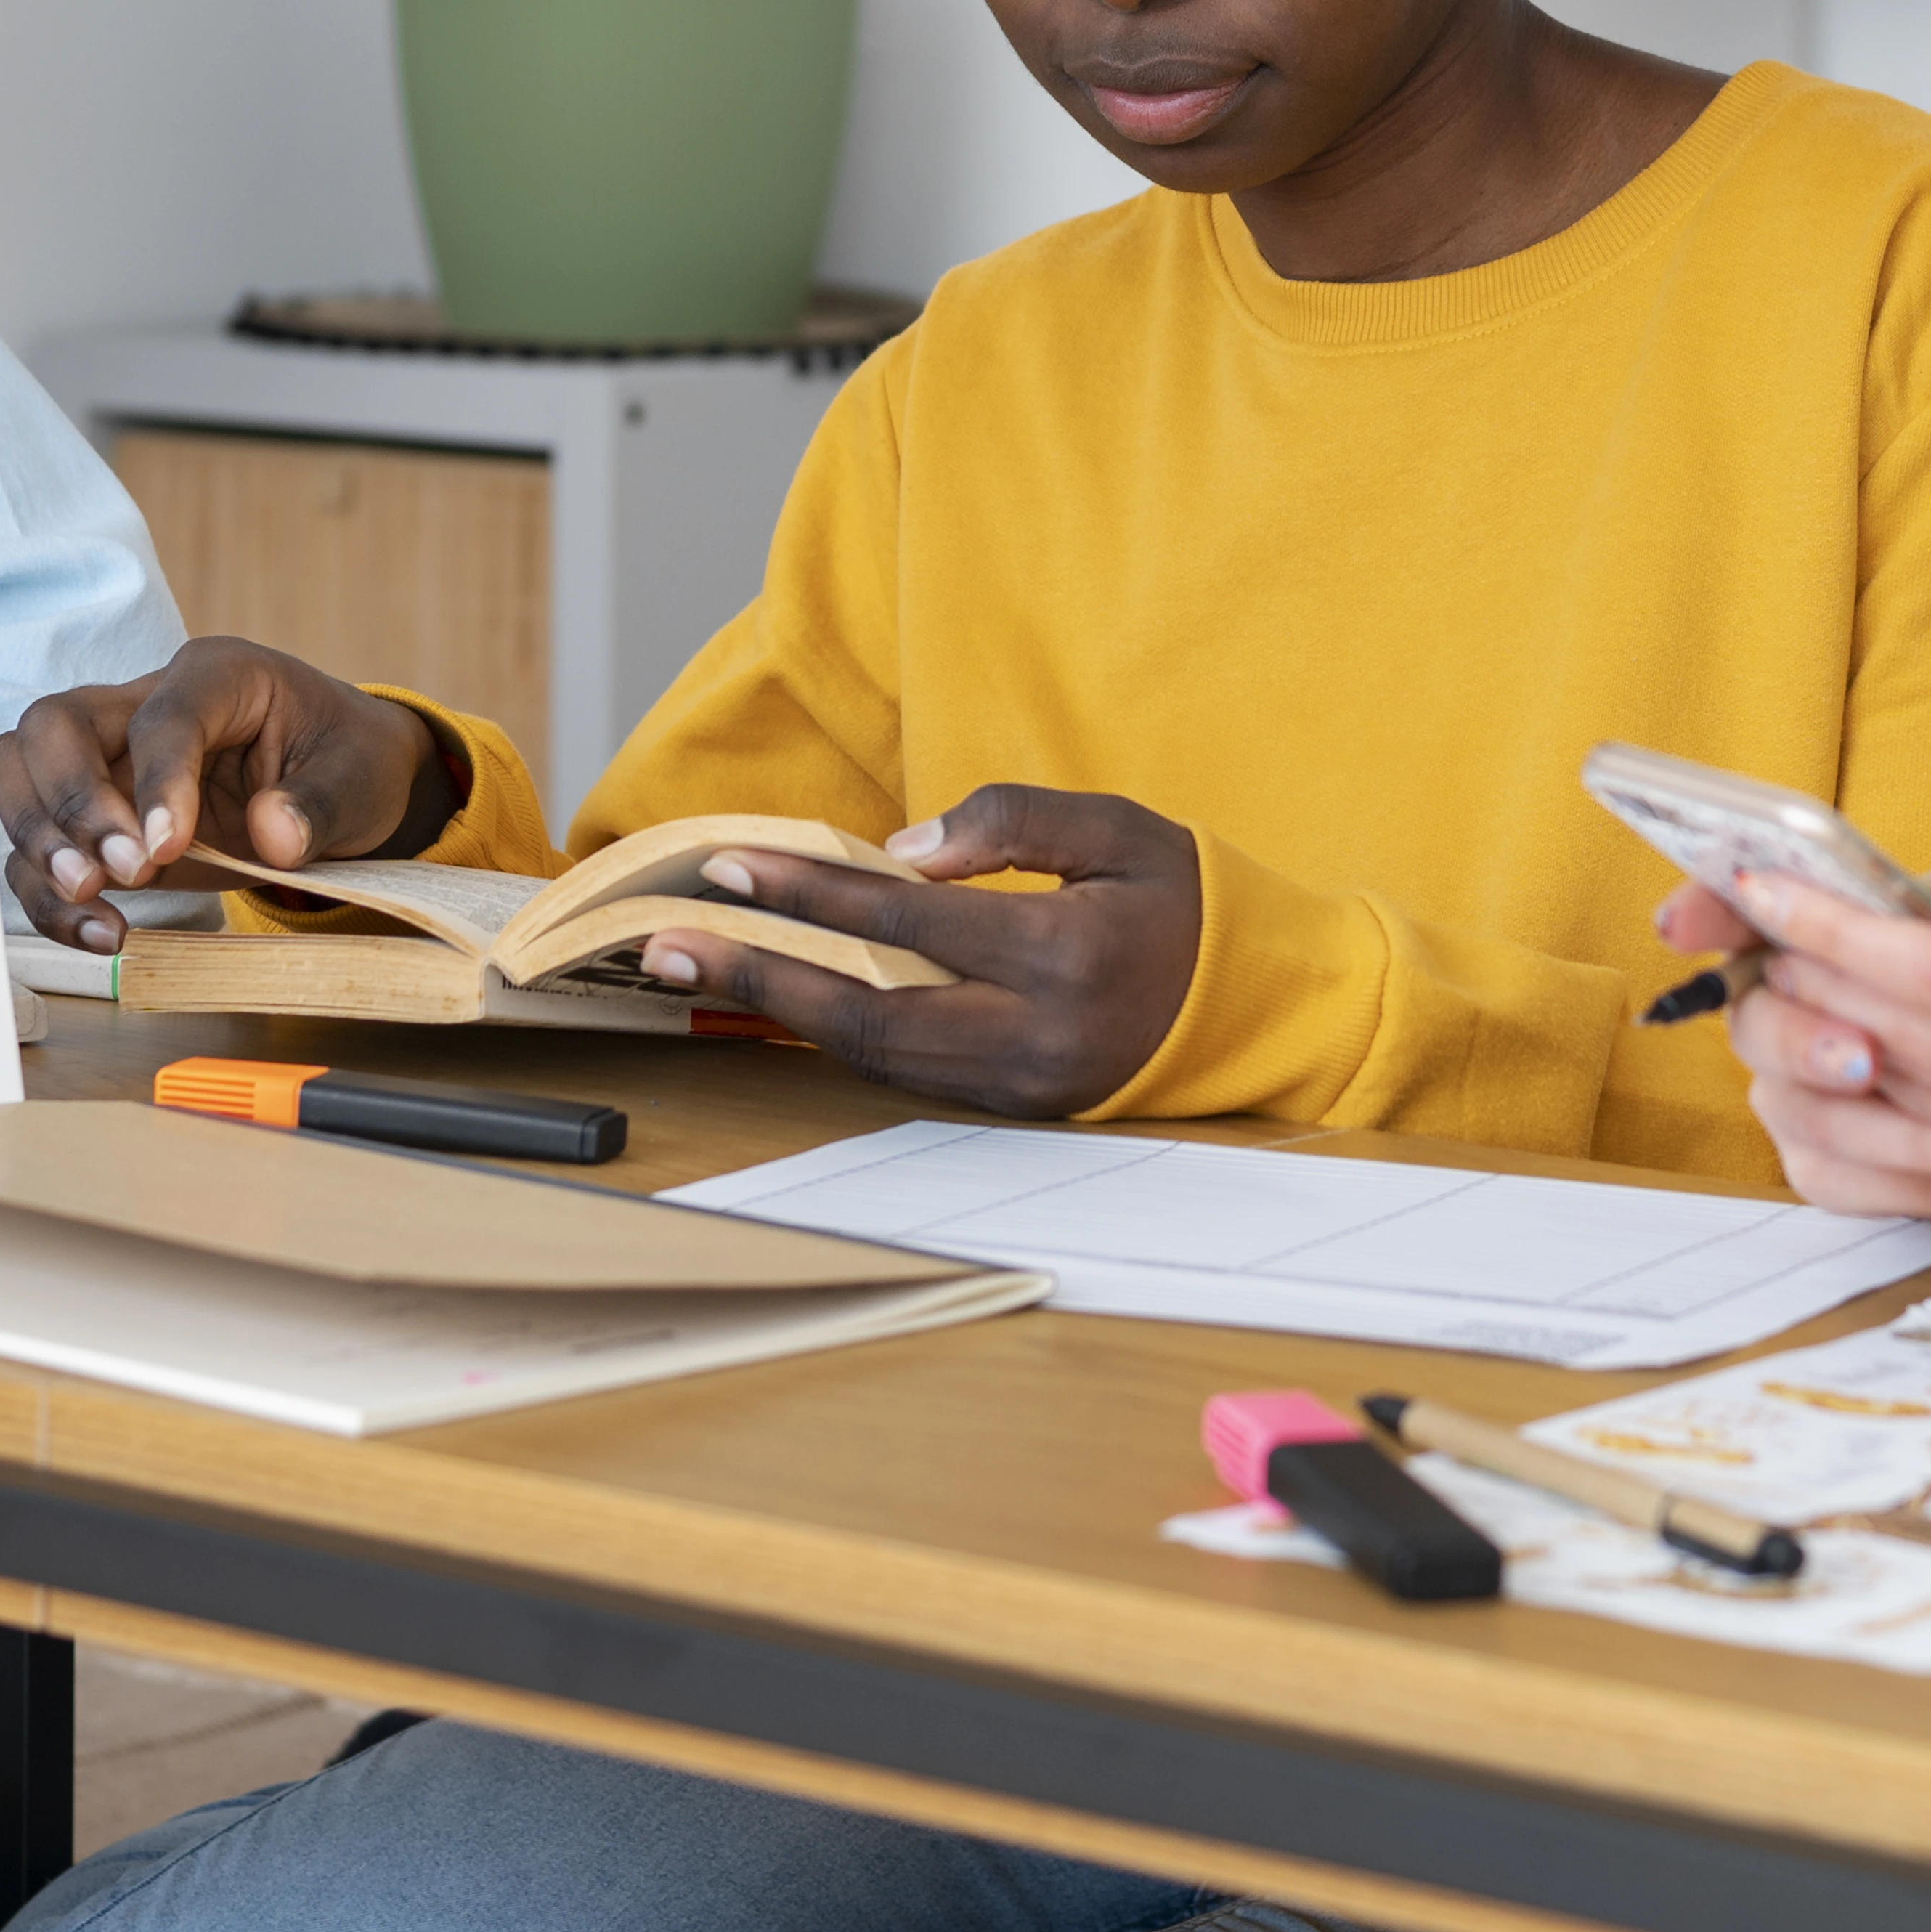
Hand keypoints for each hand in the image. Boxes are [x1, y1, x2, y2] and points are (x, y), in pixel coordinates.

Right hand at [0, 638, 461, 945]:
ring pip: (21, 772)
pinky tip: (98, 930)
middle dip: (70, 801)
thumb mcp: (360, 777)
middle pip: (54, 724)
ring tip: (93, 900)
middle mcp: (145, 705)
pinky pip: (41, 847)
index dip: (157, 782)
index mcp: (216, 676)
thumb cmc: (347, 760)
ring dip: (40, 844)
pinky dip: (50, 893)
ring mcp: (111, 760)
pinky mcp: (99, 820)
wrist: (341, 782)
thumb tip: (275, 837)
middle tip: (116, 871)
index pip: (162, 717)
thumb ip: (319, 805)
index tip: (165, 850)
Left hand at [636, 786, 1200, 1117]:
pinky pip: (911, 1072)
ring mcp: (1024, 1084)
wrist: (1264, 1007)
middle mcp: (1035, 1034)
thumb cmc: (1186, 901)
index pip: (907, 921)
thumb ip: (1014, 821)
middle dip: (758, 972)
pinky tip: (787, 996)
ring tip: (703, 967)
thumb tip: (901, 850)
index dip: (811, 891)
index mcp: (1064, 953)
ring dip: (782, 1009)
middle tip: (666, 943)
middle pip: (868, 1008)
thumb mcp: (1119, 828)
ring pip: (877, 1054)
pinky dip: (841, 1033)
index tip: (730, 865)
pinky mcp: (1019, 1110)